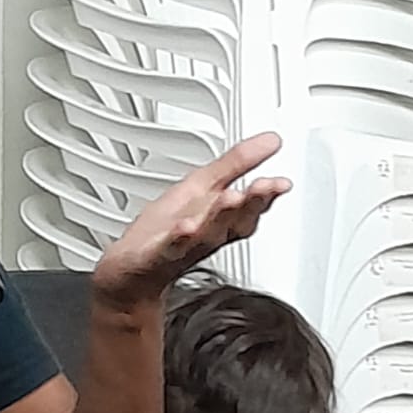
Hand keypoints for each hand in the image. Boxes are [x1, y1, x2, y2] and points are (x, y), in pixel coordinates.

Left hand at [93, 132, 289, 305]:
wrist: (132, 271)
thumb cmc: (168, 229)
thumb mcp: (204, 186)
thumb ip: (237, 164)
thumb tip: (271, 141)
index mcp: (221, 219)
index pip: (250, 207)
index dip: (267, 195)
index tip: (281, 183)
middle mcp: (207, 234)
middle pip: (234, 220)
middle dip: (251, 203)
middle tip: (264, 186)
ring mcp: (182, 246)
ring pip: (207, 232)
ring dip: (220, 216)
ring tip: (231, 198)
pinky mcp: (156, 255)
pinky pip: (169, 247)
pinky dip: (178, 238)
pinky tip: (184, 227)